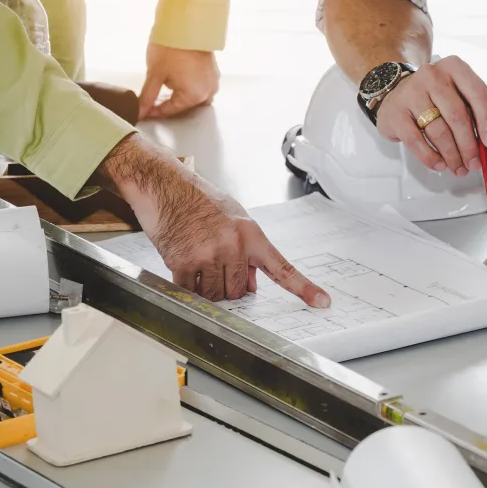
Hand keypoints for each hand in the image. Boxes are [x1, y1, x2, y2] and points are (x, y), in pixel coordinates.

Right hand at [96, 134, 329, 305]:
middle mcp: (233, 246)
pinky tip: (183, 263)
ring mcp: (208, 256)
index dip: (303, 288)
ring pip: (216, 295)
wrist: (164, 186)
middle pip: (240, 291)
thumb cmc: (198, 199)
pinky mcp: (184, 263)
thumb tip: (252, 283)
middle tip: (215, 263)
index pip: (281, 268)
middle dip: (229, 284)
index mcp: (251, 234)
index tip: (322, 302)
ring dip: (207, 287)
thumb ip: (247, 250)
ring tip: (198, 258)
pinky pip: (191, 292)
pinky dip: (188, 286)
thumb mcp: (233, 218)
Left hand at [139, 43, 219, 119]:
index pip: (171, 110)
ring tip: (167, 85)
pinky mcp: (214, 71)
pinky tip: (179, 77)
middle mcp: (208, 92)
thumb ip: (148, 97)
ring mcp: (213, 81)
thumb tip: (140, 112)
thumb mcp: (155, 74)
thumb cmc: (170, 48)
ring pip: (195, 96)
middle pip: (185, 105)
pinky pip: (202, 86)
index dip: (155, 110)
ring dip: (182, 95)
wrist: (185, 25)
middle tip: (153, 97)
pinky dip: (191, 86)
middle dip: (169, 102)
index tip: (145, 109)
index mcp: (194, 96)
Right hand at [375, 56, 486, 175]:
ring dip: (452, 155)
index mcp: (454, 68)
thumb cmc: (434, 97)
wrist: (396, 92)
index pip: (478, 94)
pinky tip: (440, 164)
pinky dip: (430, 157)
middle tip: (474, 163)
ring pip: (438, 130)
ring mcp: (411, 92)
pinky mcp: (395, 112)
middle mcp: (432, 75)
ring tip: (458, 167)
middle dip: (469, 145)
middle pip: (457, 115)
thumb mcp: (461, 94)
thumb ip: (483, 109)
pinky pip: (416, 141)